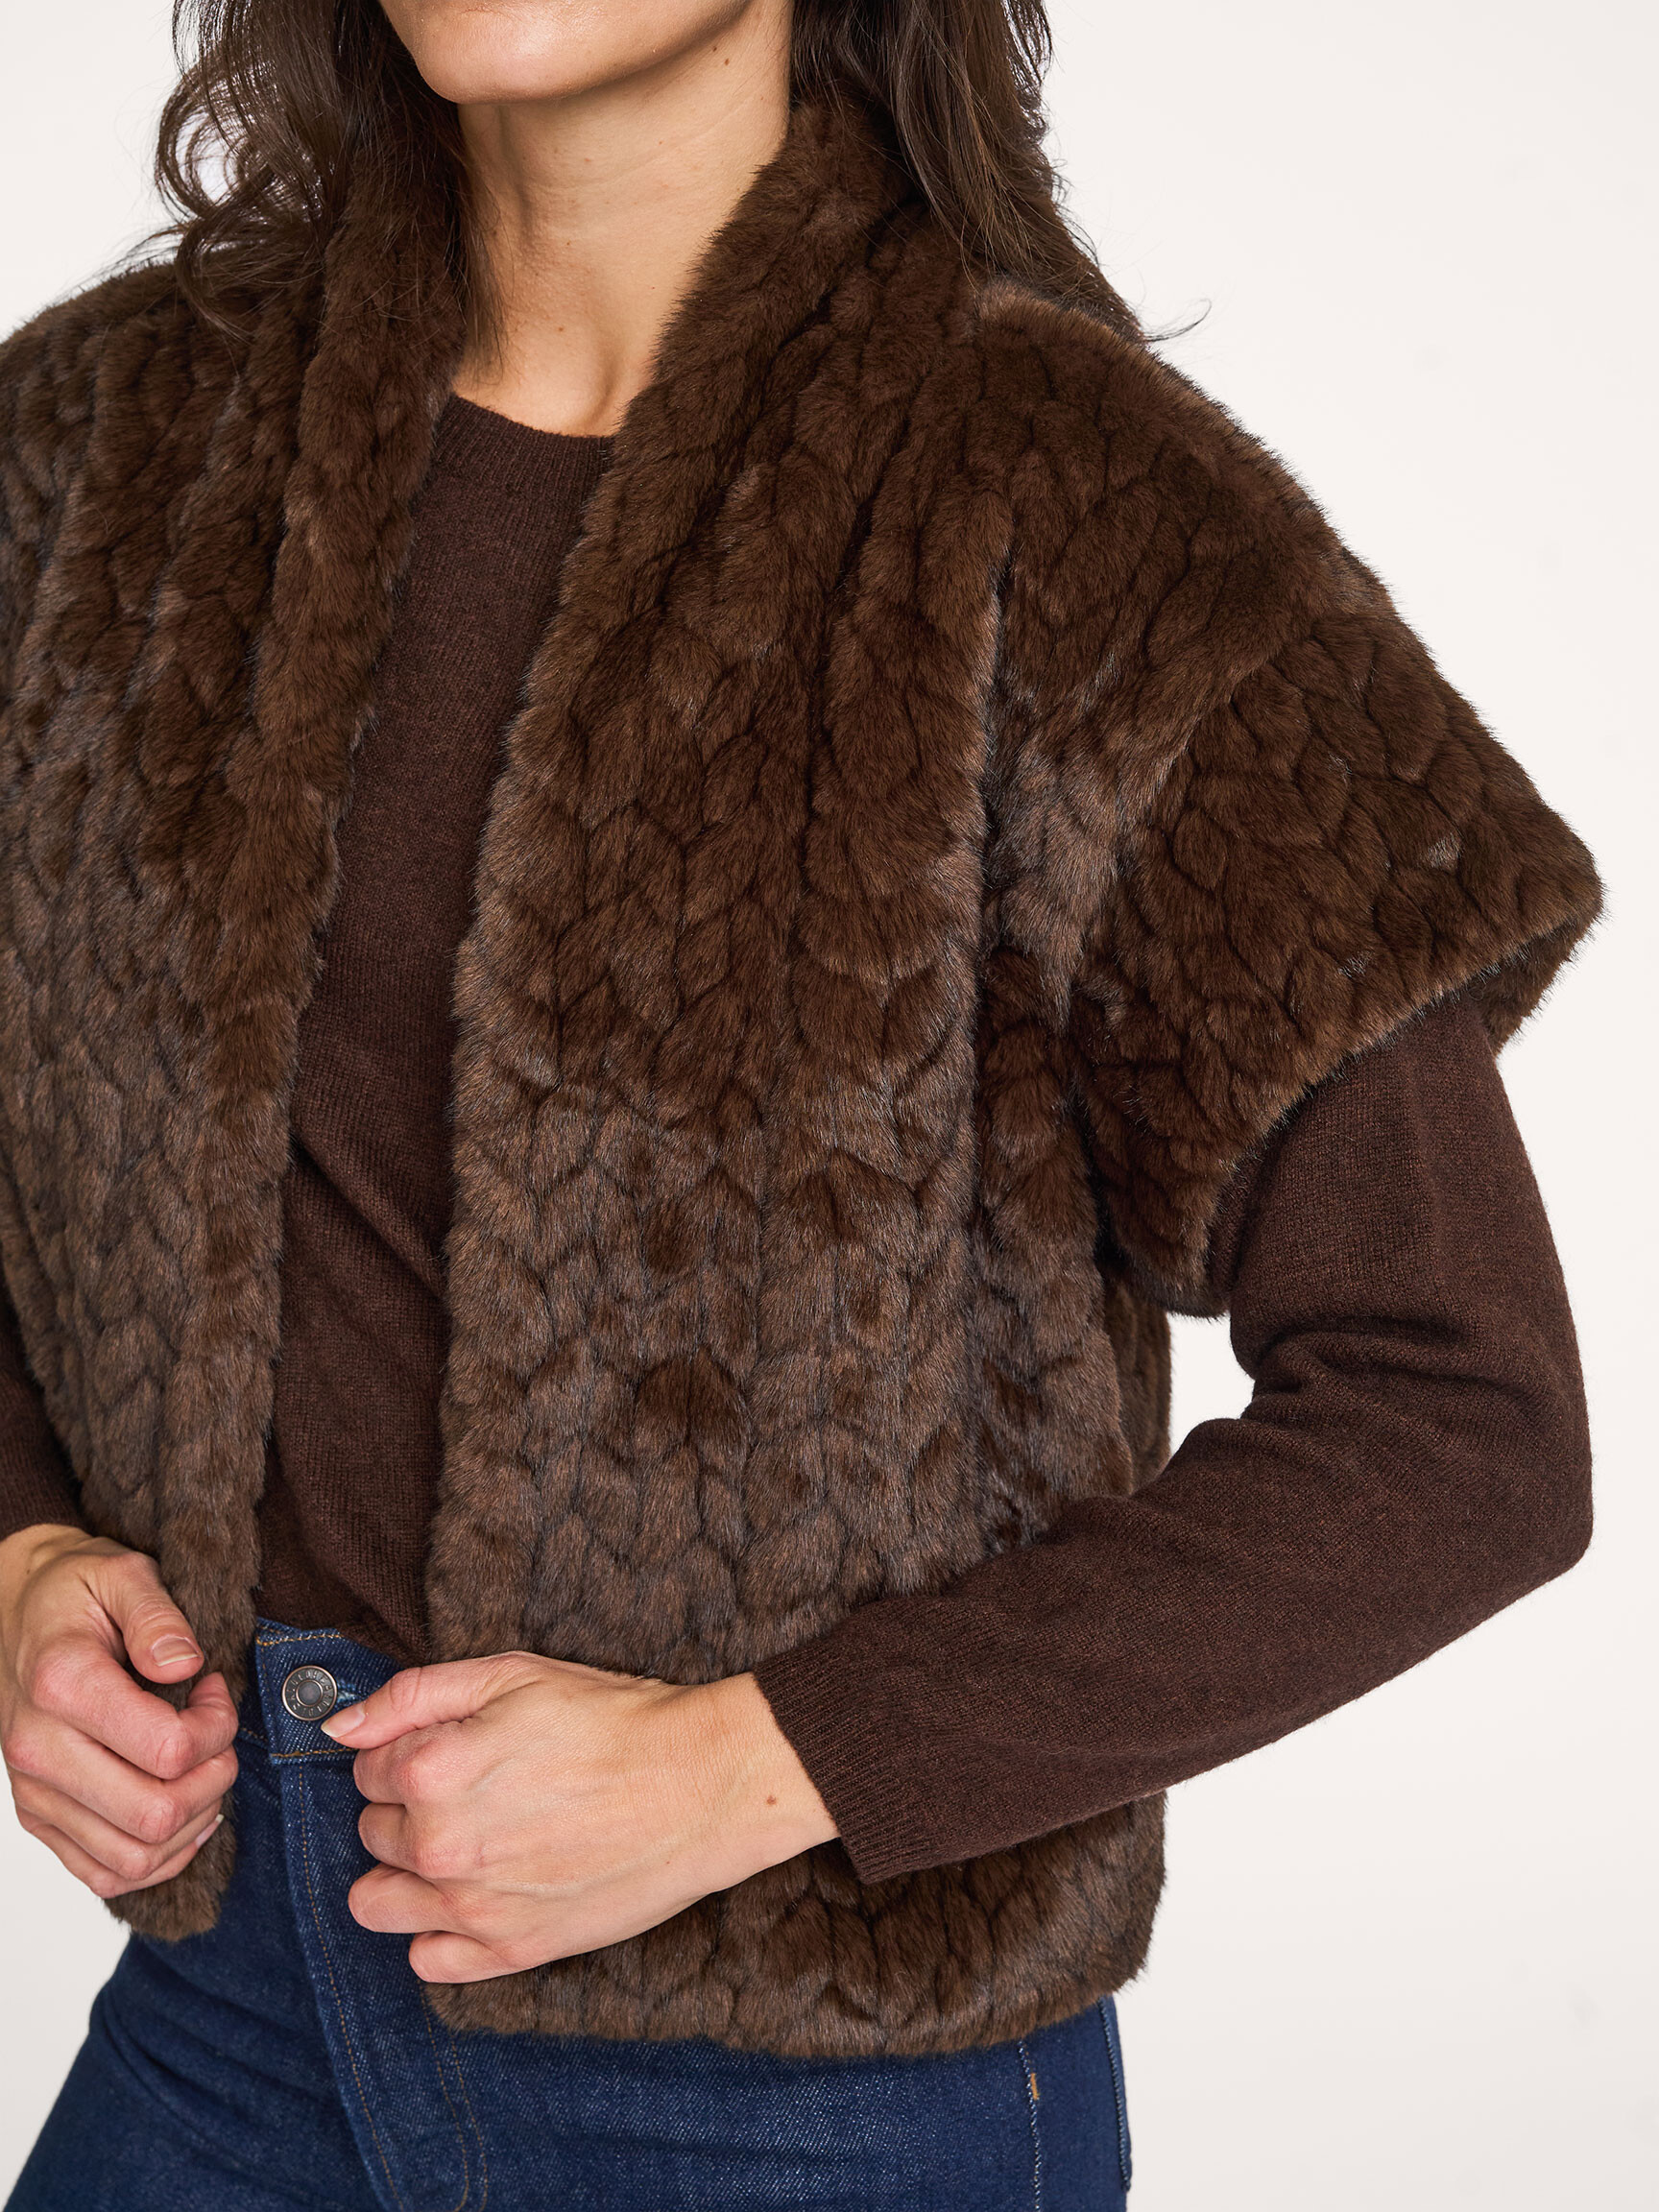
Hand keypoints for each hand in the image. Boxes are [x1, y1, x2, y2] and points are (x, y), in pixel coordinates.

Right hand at [0, 1523, 236, 1898]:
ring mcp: (34, 1790)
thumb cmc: (77, 1594)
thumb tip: (185, 1664)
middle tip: (219, 1738)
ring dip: (191, 1824)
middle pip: (154, 1814)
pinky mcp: (38, 1816)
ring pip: (133, 1856)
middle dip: (213, 1780)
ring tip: (203, 1772)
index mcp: (63, 1686)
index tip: (216, 1691)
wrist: (21, 1612)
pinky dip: (156, 1859)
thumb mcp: (124, 1574)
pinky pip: (103, 1872)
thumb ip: (158, 1616)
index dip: (217, 1728)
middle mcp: (39, 1748)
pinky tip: (183, 1816)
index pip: (167, 1750)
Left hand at [322, 1652, 836, 1982]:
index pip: (367, 1766)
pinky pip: (427, 1959)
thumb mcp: (512, 1675)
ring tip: (463, 1845)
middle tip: (475, 1787)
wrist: (700, 1785)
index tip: (456, 1746)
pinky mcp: (510, 1952)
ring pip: (378, 1902)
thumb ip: (412, 1696)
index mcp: (432, 1769)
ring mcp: (472, 1907)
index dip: (409, 1748)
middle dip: (407, 1807)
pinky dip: (439, 1930)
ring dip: (405, 1873)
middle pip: (372, 1831)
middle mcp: (439, 1845)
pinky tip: (480, 1893)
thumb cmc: (612, 1721)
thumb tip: (340, 1728)